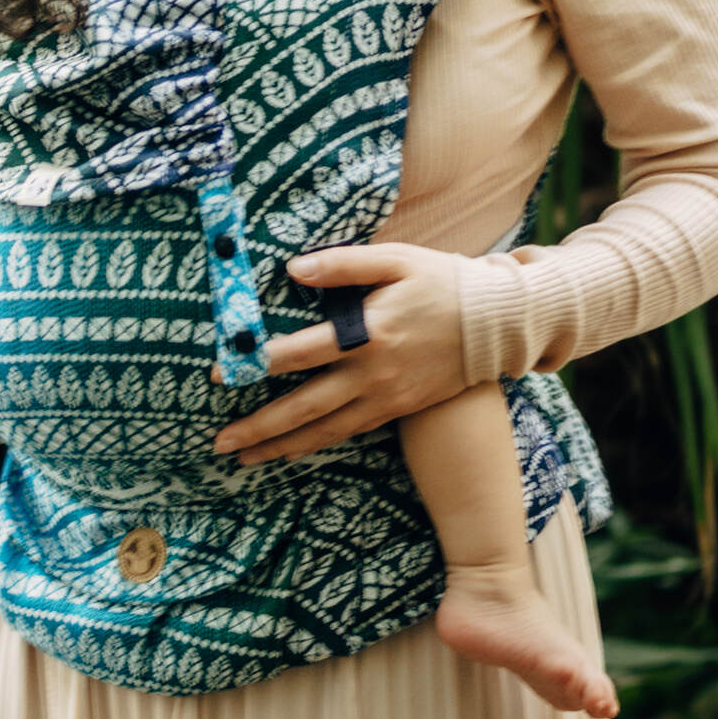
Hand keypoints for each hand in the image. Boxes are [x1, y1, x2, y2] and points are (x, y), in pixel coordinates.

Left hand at [212, 240, 466, 466]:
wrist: (497, 323)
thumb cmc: (442, 281)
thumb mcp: (396, 259)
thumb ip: (343, 264)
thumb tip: (294, 268)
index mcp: (368, 332)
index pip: (301, 351)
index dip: (258, 361)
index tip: (220, 369)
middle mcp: (373, 373)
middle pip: (306, 406)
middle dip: (260, 426)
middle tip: (220, 442)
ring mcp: (386, 397)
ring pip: (325, 430)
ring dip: (282, 446)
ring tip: (243, 459)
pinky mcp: (397, 409)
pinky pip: (349, 432)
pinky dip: (317, 444)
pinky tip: (291, 450)